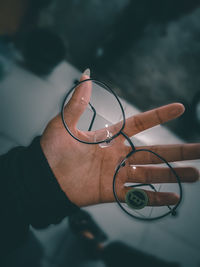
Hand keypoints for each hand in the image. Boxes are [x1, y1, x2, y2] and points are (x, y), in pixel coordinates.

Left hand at [40, 73, 199, 206]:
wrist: (42, 177)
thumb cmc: (52, 149)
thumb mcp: (65, 123)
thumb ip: (78, 102)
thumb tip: (85, 75)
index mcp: (109, 138)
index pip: (139, 125)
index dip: (159, 116)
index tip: (179, 108)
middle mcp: (117, 156)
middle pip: (154, 152)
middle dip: (178, 151)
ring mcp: (116, 174)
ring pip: (150, 174)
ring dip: (173, 174)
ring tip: (195, 174)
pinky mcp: (111, 192)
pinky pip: (137, 196)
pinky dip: (154, 198)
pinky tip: (174, 198)